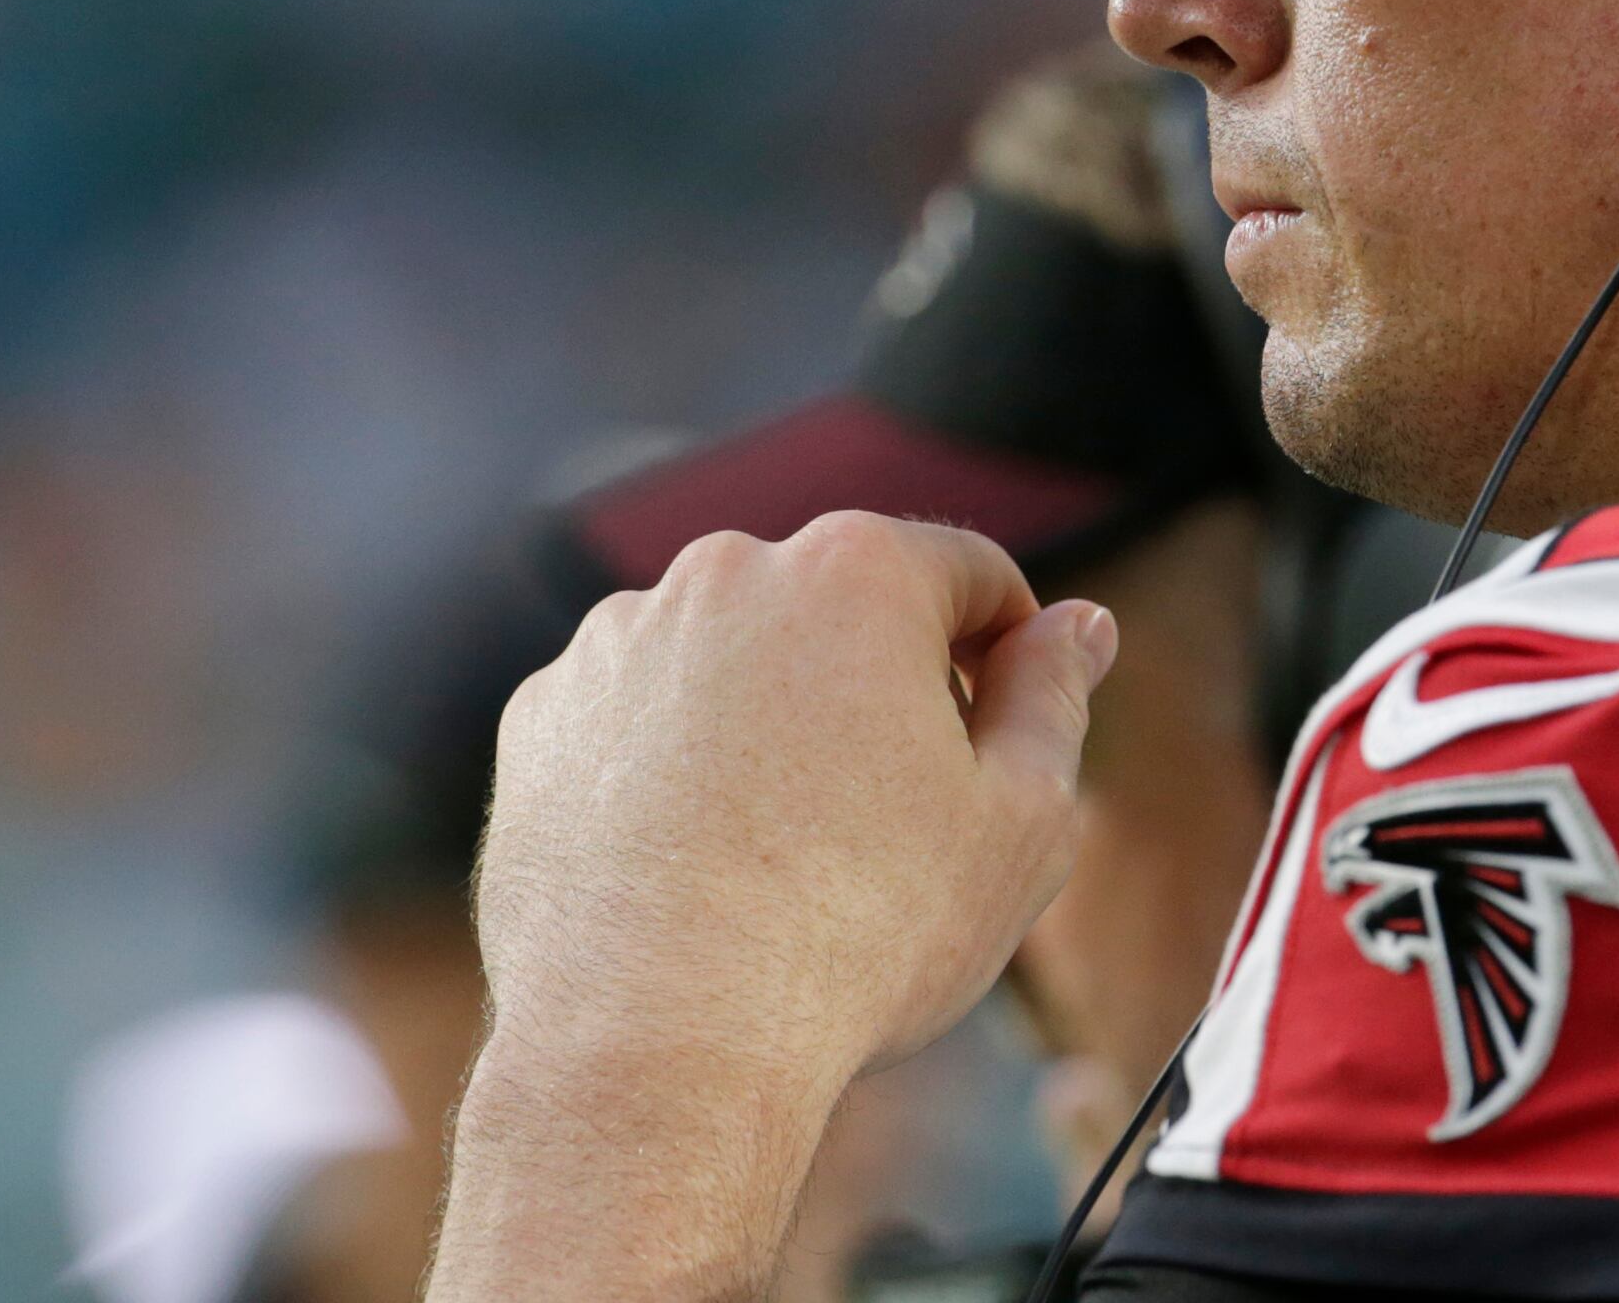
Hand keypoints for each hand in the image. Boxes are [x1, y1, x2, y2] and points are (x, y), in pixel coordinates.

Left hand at [429, 513, 1117, 1302]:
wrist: (653, 1047)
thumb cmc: (856, 938)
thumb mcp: (1021, 822)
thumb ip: (1056, 696)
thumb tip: (1076, 626)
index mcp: (856, 572)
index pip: (969, 574)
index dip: (1007, 655)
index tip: (1000, 742)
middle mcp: (725, 574)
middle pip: (842, 610)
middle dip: (882, 690)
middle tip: (899, 824)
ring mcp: (618, 641)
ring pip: (733, 663)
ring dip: (771, 725)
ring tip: (786, 861)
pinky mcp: (542, 718)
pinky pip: (638, 720)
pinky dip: (672, 769)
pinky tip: (697, 869)